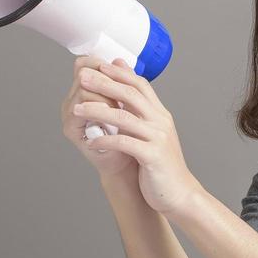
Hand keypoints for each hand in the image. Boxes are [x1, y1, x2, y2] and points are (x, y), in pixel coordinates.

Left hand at [70, 58, 202, 216]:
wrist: (179, 193)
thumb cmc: (161, 165)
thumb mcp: (153, 135)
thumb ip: (141, 115)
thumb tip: (126, 98)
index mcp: (160, 115)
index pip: (140, 85)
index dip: (120, 73)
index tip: (99, 65)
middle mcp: (160, 122)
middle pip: (131, 94)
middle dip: (104, 83)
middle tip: (83, 77)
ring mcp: (158, 138)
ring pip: (124, 117)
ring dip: (98, 111)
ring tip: (77, 108)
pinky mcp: (152, 156)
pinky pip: (125, 143)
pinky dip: (105, 141)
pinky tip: (91, 142)